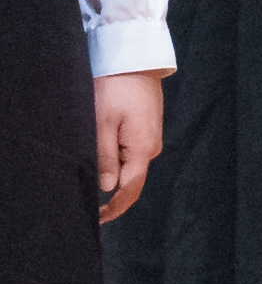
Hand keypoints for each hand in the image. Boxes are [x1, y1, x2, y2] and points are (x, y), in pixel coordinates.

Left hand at [92, 70, 163, 222]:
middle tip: (89, 207)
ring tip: (89, 181)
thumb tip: (107, 187)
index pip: (130, 189)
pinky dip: (116, 162)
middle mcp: (150, 148)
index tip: (97, 220)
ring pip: (129, 167)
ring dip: (112, 177)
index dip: (115, 208)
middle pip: (131, 181)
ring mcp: (149, 139)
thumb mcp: (103, 123)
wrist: (136, 63)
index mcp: (142, 149)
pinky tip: (102, 160)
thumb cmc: (116, 89)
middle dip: (112, 196)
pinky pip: (130, 154)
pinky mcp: (145, 131)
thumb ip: (105, 157)